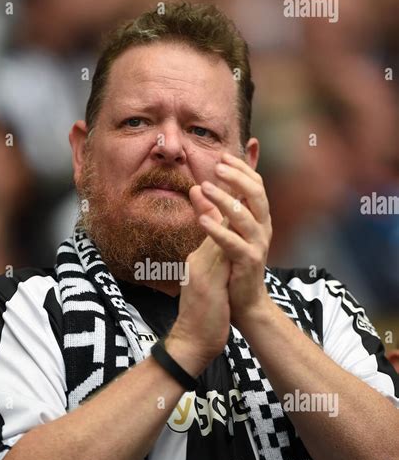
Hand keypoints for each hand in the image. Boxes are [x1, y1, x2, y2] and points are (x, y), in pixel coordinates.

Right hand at [168, 184, 231, 367]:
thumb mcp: (207, 283)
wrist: (190, 343)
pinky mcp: (207, 279)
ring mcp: (201, 267)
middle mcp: (198, 257)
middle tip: (235, 160)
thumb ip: (212, 260)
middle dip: (226, 189)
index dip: (226, 197)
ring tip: (236, 178)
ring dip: (226, 202)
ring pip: (216, 227)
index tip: (235, 174)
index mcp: (200, 258)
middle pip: (214, 217)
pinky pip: (219, 248)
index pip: (215, 221)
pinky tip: (237, 214)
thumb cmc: (202, 316)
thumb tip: (218, 247)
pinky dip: (226, 229)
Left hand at [196, 152, 272, 327]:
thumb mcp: (222, 233)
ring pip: (244, 215)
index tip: (222, 157)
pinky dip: (217, 230)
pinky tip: (201, 220)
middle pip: (256, 194)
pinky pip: (233, 242)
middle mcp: (263, 228)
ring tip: (204, 187)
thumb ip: (211, 211)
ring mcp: (258, 245)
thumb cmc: (233, 266)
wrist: (244, 303)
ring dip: (224, 199)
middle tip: (217, 166)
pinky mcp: (248, 261)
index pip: (255, 186)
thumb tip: (196, 187)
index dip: (241, 169)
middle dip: (237, 177)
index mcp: (259, 218)